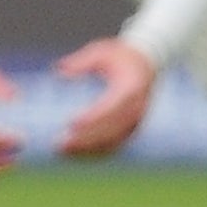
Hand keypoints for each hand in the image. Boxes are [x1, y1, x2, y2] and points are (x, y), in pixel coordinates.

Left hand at [55, 38, 156, 157]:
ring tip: (62, 152)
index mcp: (131, 87)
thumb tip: (59, 71)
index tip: (71, 123)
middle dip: (86, 139)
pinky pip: (115, 145)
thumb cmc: (120, 56)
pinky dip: (97, 152)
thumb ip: (81, 62)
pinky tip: (76, 155)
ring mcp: (136, 122)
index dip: (93, 117)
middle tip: (59, 144)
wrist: (147, 64)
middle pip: (112, 130)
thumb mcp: (101, 51)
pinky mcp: (132, 129)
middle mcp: (137, 108)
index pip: (112, 106)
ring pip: (113, 142)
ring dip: (89, 150)